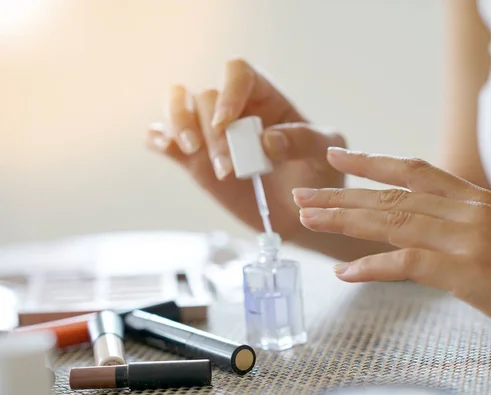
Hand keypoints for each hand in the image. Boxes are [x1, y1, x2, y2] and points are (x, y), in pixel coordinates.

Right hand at [146, 59, 344, 238]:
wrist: (300, 215)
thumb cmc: (316, 177)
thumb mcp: (322, 155)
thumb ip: (303, 141)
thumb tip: (268, 140)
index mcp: (266, 99)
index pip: (238, 73)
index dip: (229, 91)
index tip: (227, 123)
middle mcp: (235, 111)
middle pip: (206, 97)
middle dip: (213, 134)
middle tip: (229, 169)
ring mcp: (211, 135)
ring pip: (179, 107)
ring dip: (179, 126)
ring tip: (191, 152)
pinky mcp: (195, 160)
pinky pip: (164, 139)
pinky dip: (158, 139)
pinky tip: (164, 146)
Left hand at [293, 147, 490, 355]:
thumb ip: (463, 220)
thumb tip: (426, 222)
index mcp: (474, 198)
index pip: (412, 169)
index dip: (371, 161)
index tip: (336, 156)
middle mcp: (467, 209)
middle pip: (390, 195)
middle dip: (341, 194)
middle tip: (303, 194)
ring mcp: (467, 238)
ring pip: (391, 221)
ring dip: (344, 220)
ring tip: (308, 220)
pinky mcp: (468, 271)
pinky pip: (407, 263)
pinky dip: (372, 267)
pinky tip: (345, 271)